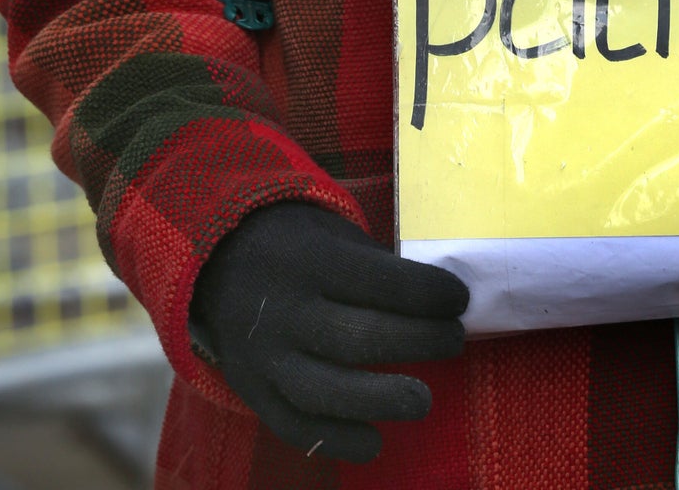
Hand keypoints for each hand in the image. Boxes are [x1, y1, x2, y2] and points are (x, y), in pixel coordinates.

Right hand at [190, 201, 467, 462]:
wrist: (218, 262)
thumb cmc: (298, 246)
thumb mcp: (333, 234)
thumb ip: (376, 268)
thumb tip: (437, 303)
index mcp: (309, 260)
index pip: (377, 281)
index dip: (425, 293)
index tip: (459, 300)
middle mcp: (283, 310)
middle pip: (356, 338)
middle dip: (415, 342)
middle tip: (454, 341)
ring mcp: (263, 356)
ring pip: (323, 391)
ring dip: (380, 400)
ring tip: (423, 401)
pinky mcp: (251, 391)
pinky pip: (293, 426)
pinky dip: (336, 441)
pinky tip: (374, 443)